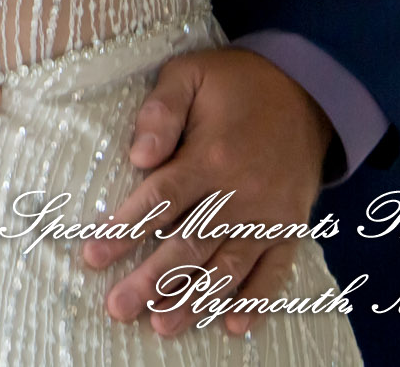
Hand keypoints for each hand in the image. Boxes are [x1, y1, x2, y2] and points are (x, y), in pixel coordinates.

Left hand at [82, 47, 331, 339]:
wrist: (307, 88)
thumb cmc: (236, 82)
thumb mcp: (190, 74)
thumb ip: (161, 110)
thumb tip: (137, 156)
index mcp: (212, 155)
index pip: (160, 200)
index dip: (124, 230)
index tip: (93, 256)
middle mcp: (242, 193)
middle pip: (189, 244)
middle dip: (151, 280)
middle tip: (118, 308)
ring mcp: (270, 215)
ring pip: (228, 267)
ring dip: (195, 299)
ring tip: (162, 325)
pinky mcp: (292, 226)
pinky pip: (276, 271)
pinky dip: (256, 301)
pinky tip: (232, 326)